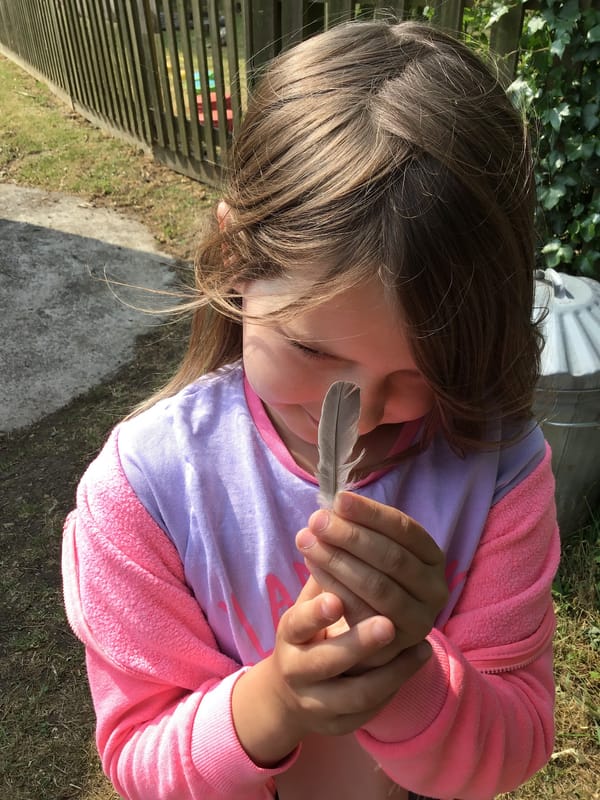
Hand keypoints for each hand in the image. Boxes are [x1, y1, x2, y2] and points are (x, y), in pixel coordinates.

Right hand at [231, 575, 429, 766]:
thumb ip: (324, 571)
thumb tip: (345, 519)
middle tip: (388, 624)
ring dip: (388, 669)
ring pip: (356, 692)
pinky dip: (399, 682)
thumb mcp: (308, 601)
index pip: (296, 624)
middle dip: (359, 642)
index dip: (315, 614)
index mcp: (289, 634)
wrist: (290, 691)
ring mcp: (320, 701)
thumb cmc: (308, 630)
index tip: (335, 600)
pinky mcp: (343, 722)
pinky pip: (374, 707)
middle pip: (326, 661)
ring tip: (418, 645)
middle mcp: (298, 669)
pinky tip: (420, 657)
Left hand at [295, 492, 447, 667]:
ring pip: (378, 586)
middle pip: (392, 558)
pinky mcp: (396, 646)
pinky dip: (336, 588)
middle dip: (350, 536)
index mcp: (433, 558)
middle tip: (316, 521)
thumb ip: (361, 529)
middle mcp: (435, 590)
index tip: (339, 500)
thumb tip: (335, 507)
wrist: (364, 632)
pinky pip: (363, 614)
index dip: (371, 513)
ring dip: (339, 561)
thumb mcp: (372, 550)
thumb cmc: (368, 576)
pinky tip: (313, 567)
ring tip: (307, 541)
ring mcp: (419, 620)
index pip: (405, 529)